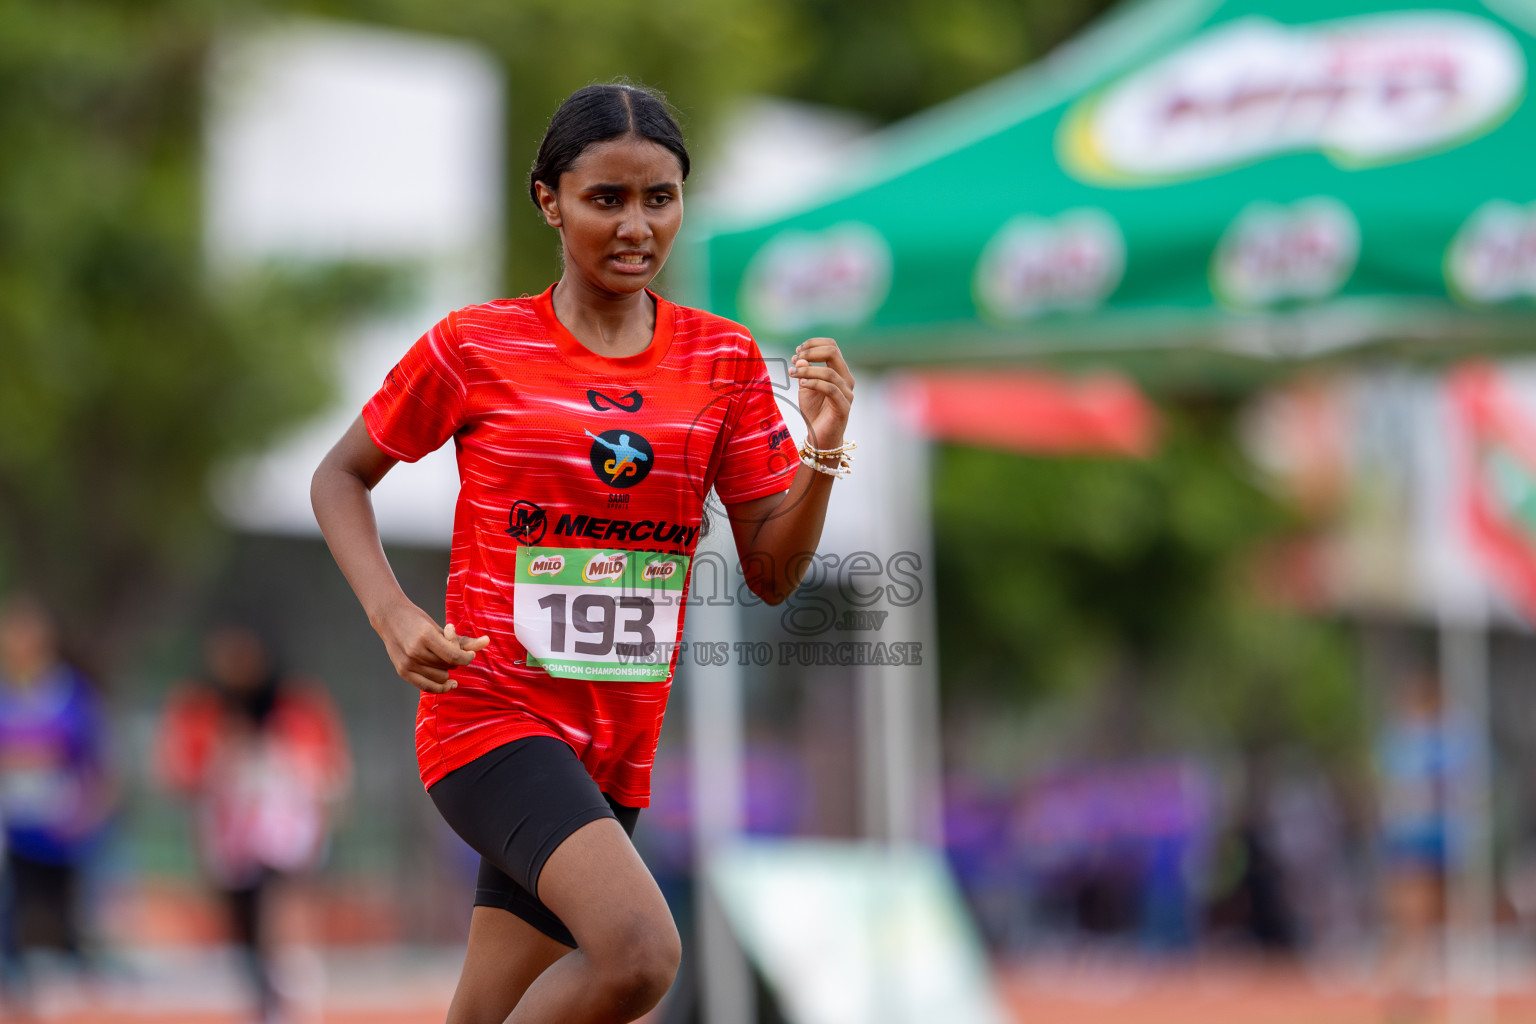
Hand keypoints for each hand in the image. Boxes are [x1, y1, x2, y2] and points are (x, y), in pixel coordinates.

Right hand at [373, 602, 488, 693]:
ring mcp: (407, 663)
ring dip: (446, 669)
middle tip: (447, 648)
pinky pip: (427, 687)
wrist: (389, 617)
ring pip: (440, 677)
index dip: (467, 657)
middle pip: (448, 666)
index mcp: (425, 637)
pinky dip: (440, 686)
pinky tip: (449, 683)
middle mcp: (415, 652)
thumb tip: (486, 642)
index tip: (470, 655)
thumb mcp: (440, 626)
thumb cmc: (416, 619)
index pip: (453, 656)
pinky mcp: (402, 671)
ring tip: (439, 657)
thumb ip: (462, 639)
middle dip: (454, 659)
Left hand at [789, 337, 854, 449]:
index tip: (797, 352)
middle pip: (833, 352)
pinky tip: (802, 383)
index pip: (832, 346)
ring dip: (807, 370)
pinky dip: (814, 383)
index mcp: (838, 371)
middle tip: (794, 359)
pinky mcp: (844, 406)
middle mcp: (846, 379)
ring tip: (793, 373)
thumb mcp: (805, 387)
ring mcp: (847, 393)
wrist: (819, 437)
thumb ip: (804, 371)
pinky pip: (830, 389)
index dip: (813, 344)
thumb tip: (801, 357)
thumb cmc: (813, 411)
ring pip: (829, 372)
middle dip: (811, 352)